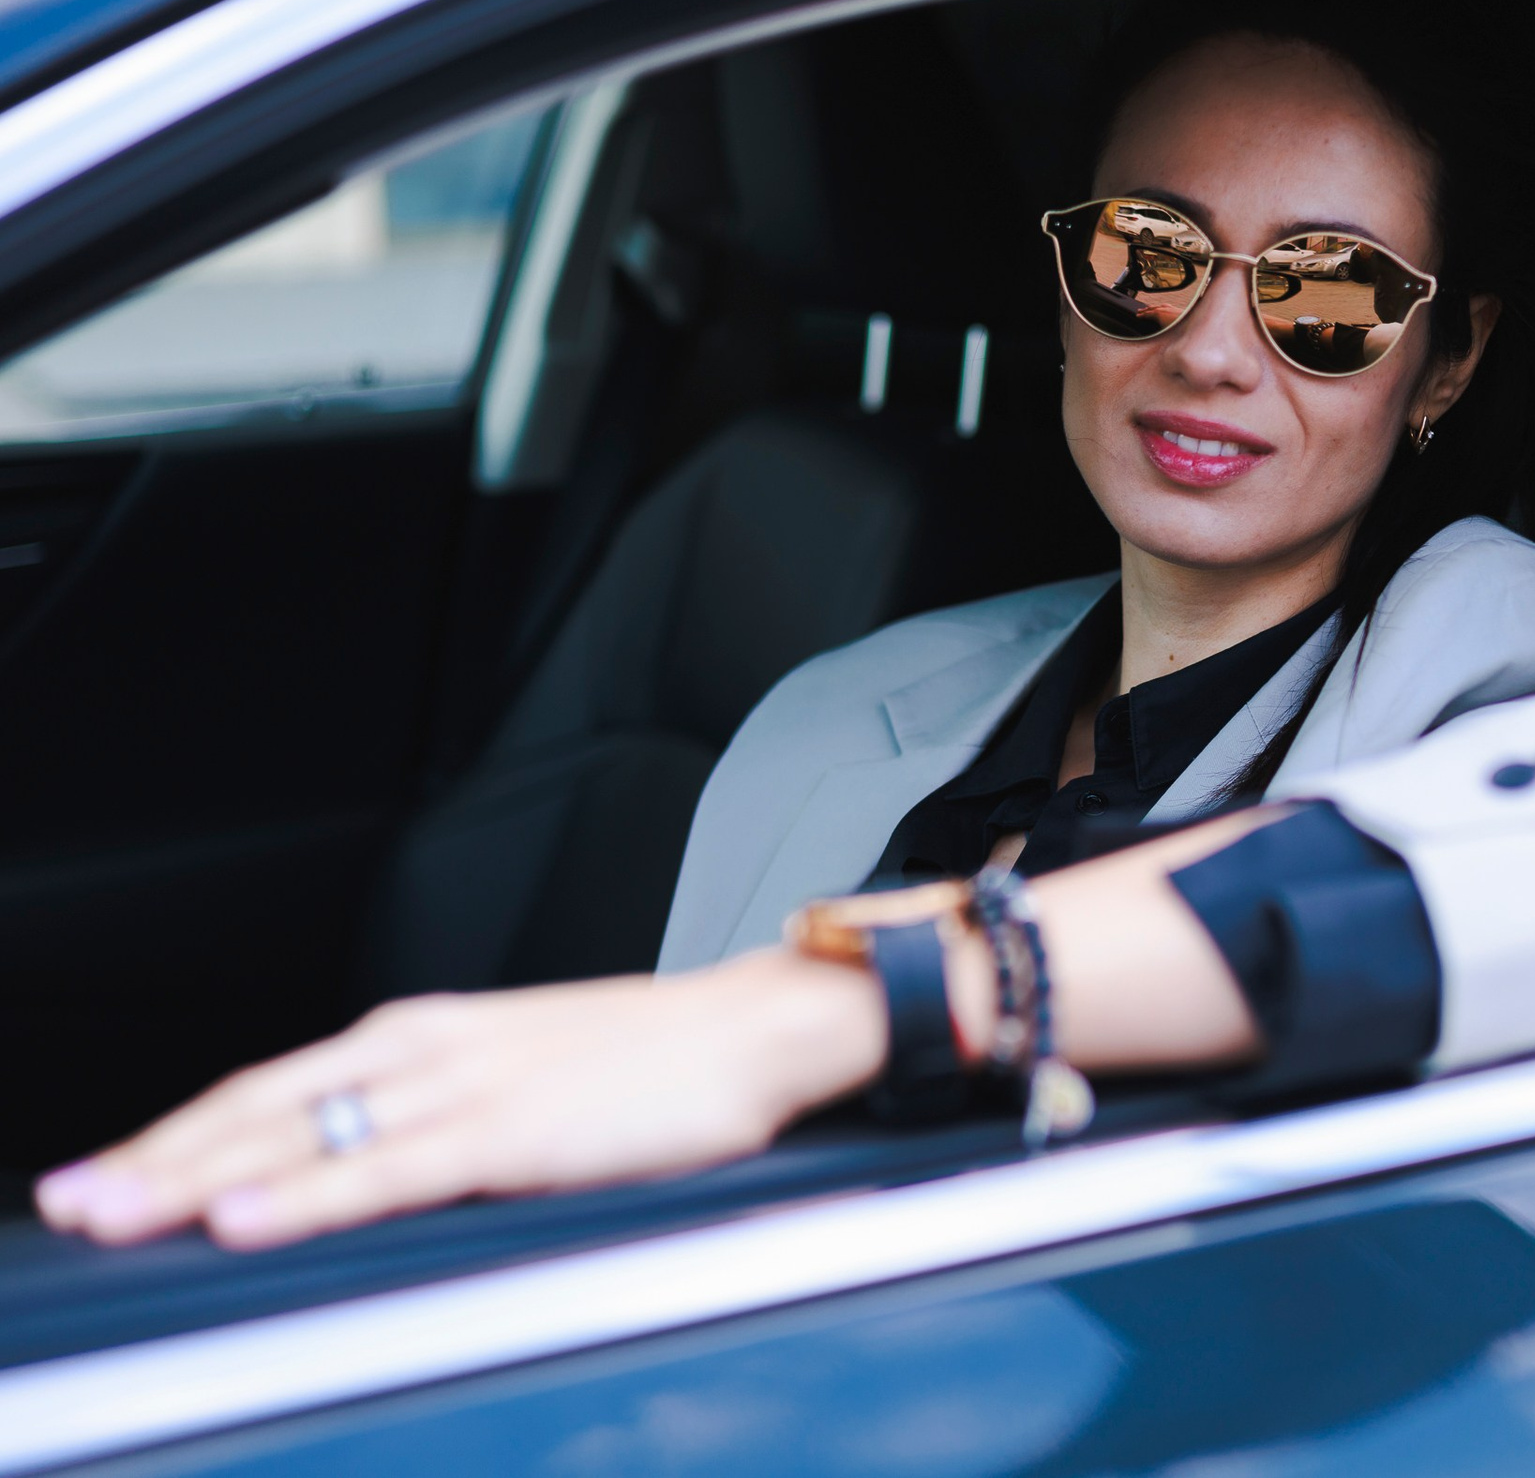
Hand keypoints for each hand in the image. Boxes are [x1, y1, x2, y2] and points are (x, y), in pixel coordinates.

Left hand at [35, 950, 885, 1249]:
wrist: (756, 1026)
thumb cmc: (655, 1062)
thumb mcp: (529, 1079)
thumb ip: (447, 1119)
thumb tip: (373, 1172)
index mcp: (429, 1036)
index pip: (276, 1086)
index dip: (184, 1133)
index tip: (113, 1172)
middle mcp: (429, 1048)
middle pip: (264, 1106)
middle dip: (158, 1159)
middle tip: (70, 1202)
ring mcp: (468, 1086)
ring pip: (306, 1133)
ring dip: (197, 1176)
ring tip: (112, 1211)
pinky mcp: (516, 1130)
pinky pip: (392, 1168)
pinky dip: (311, 1193)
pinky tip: (249, 1216)